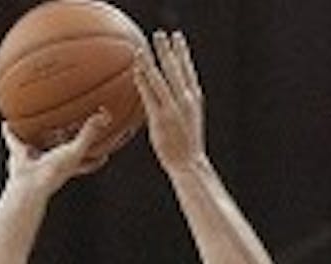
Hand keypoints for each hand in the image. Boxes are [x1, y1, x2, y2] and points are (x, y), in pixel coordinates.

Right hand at [3, 110, 111, 197]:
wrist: (28, 185)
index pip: (89, 162)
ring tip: (38, 124)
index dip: (99, 157)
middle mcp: (54, 163)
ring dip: (39, 137)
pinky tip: (7, 123)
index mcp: (70, 165)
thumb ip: (89, 134)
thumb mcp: (75, 150)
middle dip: (67, 143)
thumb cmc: (53, 173)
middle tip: (72, 130)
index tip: (108, 151)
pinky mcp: (20, 157)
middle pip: (63, 152)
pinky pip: (14, 141)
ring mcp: (37, 161)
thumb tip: (105, 115)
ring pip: (40, 147)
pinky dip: (10, 133)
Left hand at [134, 30, 205, 173]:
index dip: (182, 51)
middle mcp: (185, 99)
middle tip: (159, 34)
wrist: (188, 162)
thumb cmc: (186, 142)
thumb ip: (182, 103)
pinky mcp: (161, 118)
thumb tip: (172, 93)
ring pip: (160, 79)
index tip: (177, 37)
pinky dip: (143, 81)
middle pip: (175, 68)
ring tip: (141, 49)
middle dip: (167, 50)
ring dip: (150, 62)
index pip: (188, 69)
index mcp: (194, 97)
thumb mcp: (189, 117)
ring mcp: (173, 108)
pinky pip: (150, 95)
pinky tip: (136, 71)